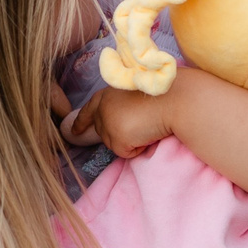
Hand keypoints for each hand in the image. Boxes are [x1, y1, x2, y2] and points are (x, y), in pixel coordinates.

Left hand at [61, 83, 178, 158]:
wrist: (173, 99)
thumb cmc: (162, 94)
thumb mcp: (133, 96)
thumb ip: (118, 108)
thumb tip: (117, 127)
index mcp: (106, 94)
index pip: (89, 109)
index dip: (81, 121)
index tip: (74, 131)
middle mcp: (102, 108)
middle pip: (103, 132)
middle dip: (120, 134)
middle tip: (140, 124)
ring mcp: (108, 123)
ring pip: (115, 145)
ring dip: (132, 140)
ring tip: (147, 124)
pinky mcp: (117, 138)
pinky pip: (126, 153)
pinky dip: (138, 148)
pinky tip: (148, 133)